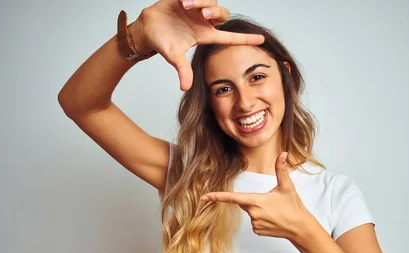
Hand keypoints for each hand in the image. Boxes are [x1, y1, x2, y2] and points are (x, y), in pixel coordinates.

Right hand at [130, 0, 264, 90]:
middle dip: (215, 12)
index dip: (245, 39)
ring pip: (211, 1)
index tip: (262, 39)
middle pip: (223, 14)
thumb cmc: (163, 42)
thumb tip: (185, 87)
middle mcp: (204, 21)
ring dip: (201, 1)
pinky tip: (183, 1)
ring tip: (186, 5)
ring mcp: (196, 8)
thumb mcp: (173, 56)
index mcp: (204, 35)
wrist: (147, 28)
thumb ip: (182, 69)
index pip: (229, 37)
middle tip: (202, 15)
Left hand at [202, 152, 311, 240]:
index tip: (205, 197)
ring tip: (275, 211)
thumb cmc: (293, 206)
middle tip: (271, 201)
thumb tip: (283, 153)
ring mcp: (255, 224)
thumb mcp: (286, 186)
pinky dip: (261, 218)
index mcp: (257, 201)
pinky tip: (273, 219)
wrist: (299, 227)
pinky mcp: (257, 231)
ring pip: (250, 212)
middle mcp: (253, 214)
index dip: (217, 197)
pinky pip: (254, 221)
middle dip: (254, 199)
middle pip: (244, 202)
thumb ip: (281, 169)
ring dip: (258, 209)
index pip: (233, 198)